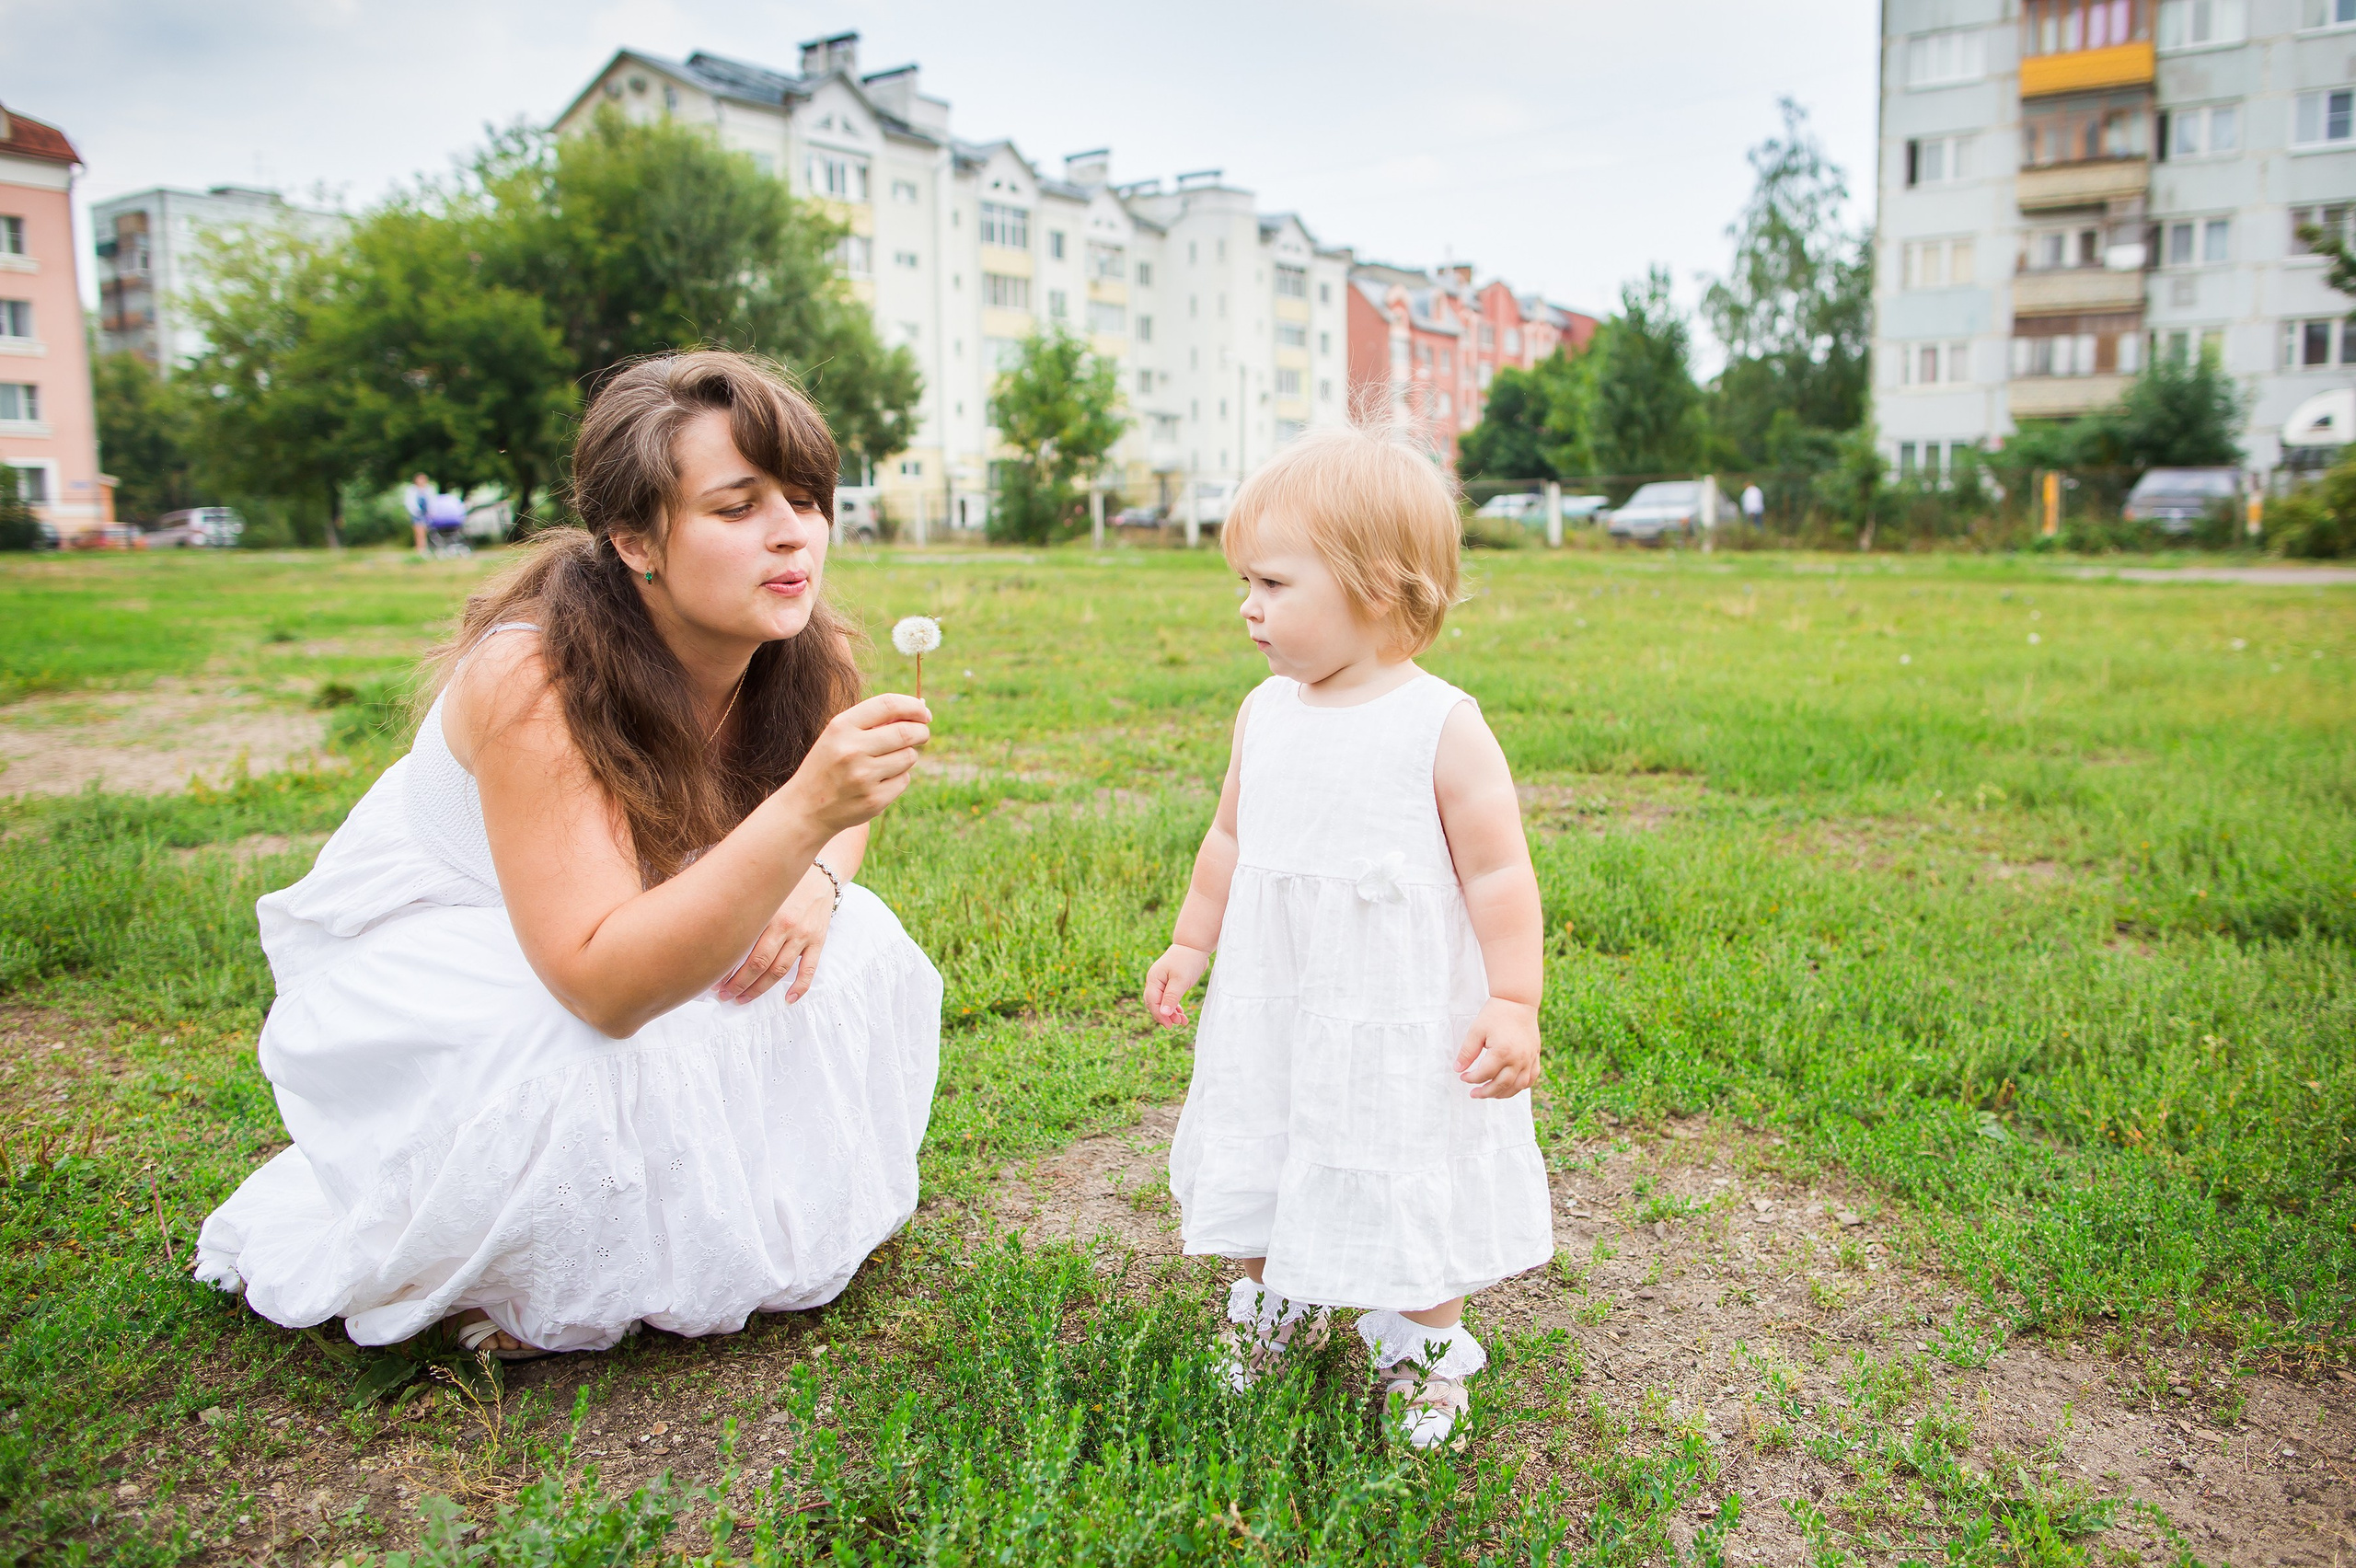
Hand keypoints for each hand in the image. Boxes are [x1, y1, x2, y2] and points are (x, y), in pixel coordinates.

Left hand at [715, 867, 835, 1005]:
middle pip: (759, 964)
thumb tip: (718, 936)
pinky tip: (788, 999)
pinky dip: (799, 987)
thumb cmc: (785, 884)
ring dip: (759, 989)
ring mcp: (803, 935)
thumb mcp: (761, 893)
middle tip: (724, 995)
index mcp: (768, 913)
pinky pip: (809, 969)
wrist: (821, 874)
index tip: (714, 980)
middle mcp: (786, 926)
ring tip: (743, 999)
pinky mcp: (818, 941)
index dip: (728, 969)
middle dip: (739, 984)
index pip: (744, 949)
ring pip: (779, 970)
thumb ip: (745, 912)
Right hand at [786, 694, 931, 834]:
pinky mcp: (874, 800)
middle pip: (906, 732)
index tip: (923, 711)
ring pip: (909, 757)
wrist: (806, 808)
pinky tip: (880, 781)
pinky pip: (904, 780)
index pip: (888, 704)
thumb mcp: (840, 735)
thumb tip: (921, 707)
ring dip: (907, 756)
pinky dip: (900, 777)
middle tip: (922, 733)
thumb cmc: (830, 763)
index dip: (913, 706)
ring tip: (889, 761)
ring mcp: (863, 777)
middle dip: (921, 731)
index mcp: (841, 727)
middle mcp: (851, 750)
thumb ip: (874, 721)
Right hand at [1144, 944, 1210, 1026]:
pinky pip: (1168, 998)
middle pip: (1155, 1003)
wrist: (1194, 945)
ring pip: (1162, 1002)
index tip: (1169, 1025)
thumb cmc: (1187, 961)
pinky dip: (1174, 1006)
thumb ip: (1171, 997)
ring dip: (1171, 1012)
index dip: (1159, 1015)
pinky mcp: (1170, 982)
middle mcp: (1155, 981)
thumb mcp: (1180, 981)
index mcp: (1154, 979)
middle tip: (1177, 1024)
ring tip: (1183, 1021)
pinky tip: (1181, 1013)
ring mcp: (1162, 981)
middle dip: (1165, 1015)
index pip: (1152, 1002)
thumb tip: (1163, 1014)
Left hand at [1455, 998, 1540, 1099]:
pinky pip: (1531, 1078)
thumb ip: (1467, 1052)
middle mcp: (1518, 1058)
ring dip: (1503, 1093)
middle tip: (1474, 1094)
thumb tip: (1458, 1069)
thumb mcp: (1476, 1031)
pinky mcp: (1535, 1056)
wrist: (1518, 1002)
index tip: (1463, 1077)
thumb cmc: (1495, 1014)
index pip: (1485, 1074)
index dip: (1472, 1079)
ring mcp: (1529, 1058)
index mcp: (1502, 1052)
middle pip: (1502, 1085)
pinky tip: (1510, 1087)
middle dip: (1486, 1092)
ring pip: (1518, 1086)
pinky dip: (1521, 1086)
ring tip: (1490, 1094)